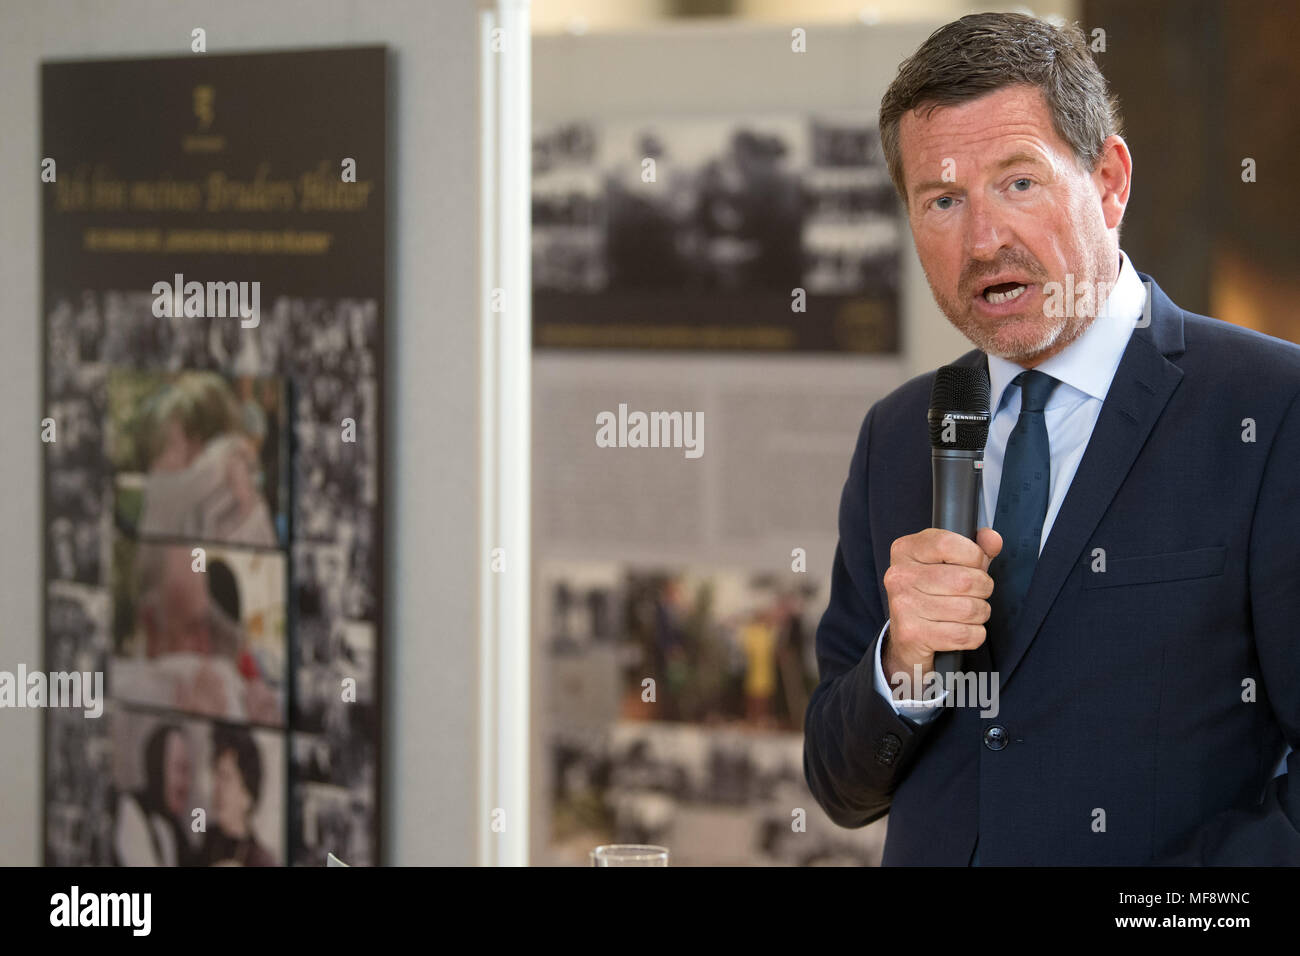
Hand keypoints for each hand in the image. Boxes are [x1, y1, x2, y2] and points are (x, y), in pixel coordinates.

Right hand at [881, 527, 1001, 682]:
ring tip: (966, 614)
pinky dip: (973, 636)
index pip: (948, 543)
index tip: (975, 565)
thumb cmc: (932, 594)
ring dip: (979, 614)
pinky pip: (964, 635)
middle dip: (983, 589)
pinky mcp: (911, 635)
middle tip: (973, 594)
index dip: (975, 556)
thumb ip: (975, 548)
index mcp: (905, 550)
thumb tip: (992, 539)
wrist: (907, 637)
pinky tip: (960, 631)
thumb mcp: (949, 563)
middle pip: (966, 580)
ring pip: (969, 609)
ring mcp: (903, 606)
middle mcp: (899, 576)